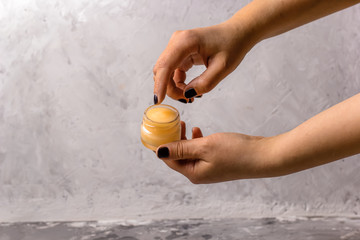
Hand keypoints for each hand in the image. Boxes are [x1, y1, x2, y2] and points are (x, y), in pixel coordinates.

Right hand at [153, 22, 256, 103]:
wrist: (236, 33)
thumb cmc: (232, 45)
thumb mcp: (223, 67)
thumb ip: (205, 83)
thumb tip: (187, 94)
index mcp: (186, 41)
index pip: (166, 66)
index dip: (160, 85)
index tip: (159, 101)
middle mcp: (177, 41)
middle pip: (162, 70)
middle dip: (170, 88)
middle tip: (188, 100)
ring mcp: (176, 46)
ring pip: (165, 72)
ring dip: (174, 87)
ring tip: (191, 96)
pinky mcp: (179, 52)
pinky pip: (172, 71)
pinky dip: (178, 83)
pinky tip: (190, 88)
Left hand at [156, 121, 277, 183]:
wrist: (264, 156)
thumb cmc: (236, 152)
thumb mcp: (204, 147)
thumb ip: (181, 148)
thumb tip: (159, 152)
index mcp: (193, 173)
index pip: (169, 159)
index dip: (162, 143)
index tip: (158, 128)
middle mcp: (199, 174)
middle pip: (177, 156)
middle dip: (173, 140)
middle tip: (171, 123)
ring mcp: (209, 169)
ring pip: (189, 153)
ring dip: (185, 139)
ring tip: (185, 124)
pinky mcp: (217, 162)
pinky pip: (200, 152)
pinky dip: (196, 141)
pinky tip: (198, 131)